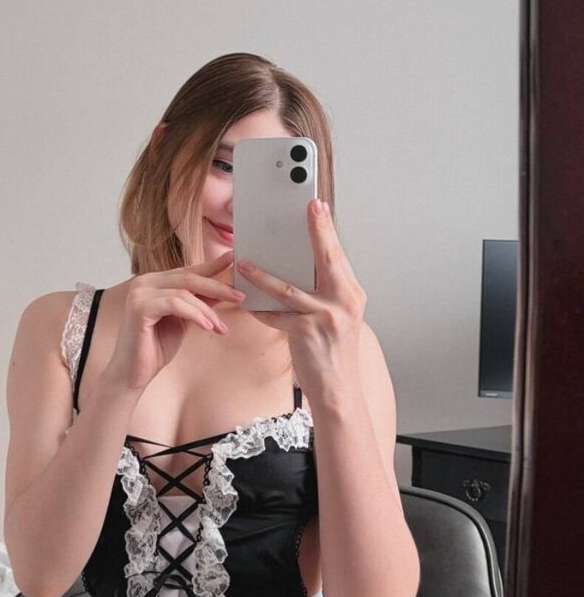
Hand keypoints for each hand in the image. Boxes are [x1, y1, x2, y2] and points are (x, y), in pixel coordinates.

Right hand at [105, 252, 245, 392]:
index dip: (211, 266)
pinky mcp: (138, 307)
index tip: (233, 259)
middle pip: (188, 277)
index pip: (187, 271)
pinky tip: (208, 327)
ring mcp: (139, 293)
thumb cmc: (155, 348)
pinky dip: (195, 314)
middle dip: (217, 286)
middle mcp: (144, 282)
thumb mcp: (183, 321)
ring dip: (207, 310)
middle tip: (240, 296)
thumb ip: (198, 303)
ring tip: (220, 327)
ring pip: (184, 292)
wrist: (133, 374)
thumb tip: (223, 289)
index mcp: (154, 283)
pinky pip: (175, 304)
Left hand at [237, 199, 366, 403]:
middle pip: (327, 259)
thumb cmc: (333, 354)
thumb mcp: (336, 318)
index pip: (338, 256)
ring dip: (263, 275)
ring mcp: (326, 317)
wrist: (338, 390)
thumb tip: (299, 268)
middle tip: (306, 207)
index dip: (326, 229)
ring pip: (289, 288)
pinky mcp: (306, 333)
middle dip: (316, 231)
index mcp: (351, 295)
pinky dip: (259, 308)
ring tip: (244, 263)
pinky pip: (275, 315)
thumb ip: (323, 293)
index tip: (317, 206)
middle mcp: (344, 302)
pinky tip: (244, 302)